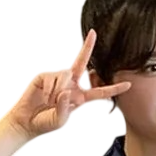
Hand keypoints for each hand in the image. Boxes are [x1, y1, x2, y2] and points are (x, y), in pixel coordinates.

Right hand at [6, 29, 131, 139]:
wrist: (27, 121)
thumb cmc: (46, 122)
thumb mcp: (60, 120)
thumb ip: (65, 108)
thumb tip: (66, 91)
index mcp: (80, 97)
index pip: (99, 92)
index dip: (113, 89)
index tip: (128, 84)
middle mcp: (71, 85)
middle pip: (82, 64)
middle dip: (87, 47)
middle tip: (93, 33)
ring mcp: (58, 79)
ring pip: (65, 77)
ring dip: (58, 93)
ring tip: (50, 103)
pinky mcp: (45, 76)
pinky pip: (53, 79)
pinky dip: (49, 91)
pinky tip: (43, 98)